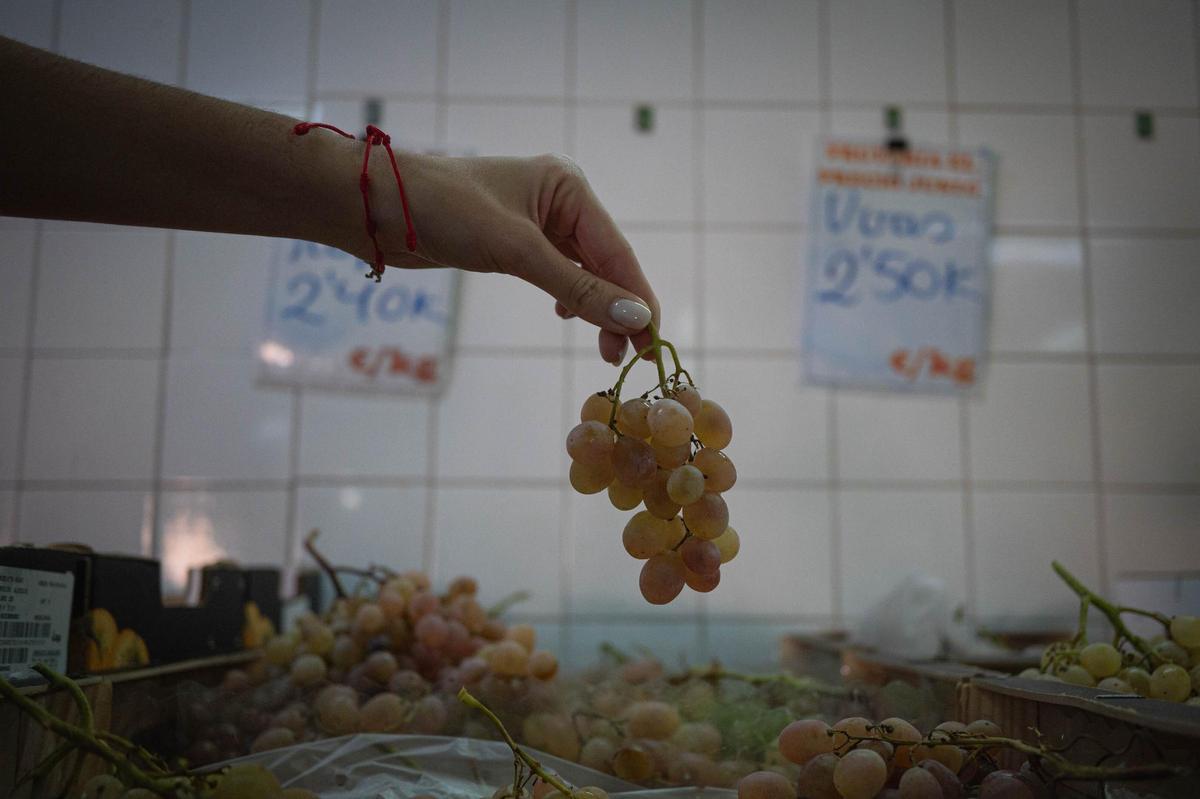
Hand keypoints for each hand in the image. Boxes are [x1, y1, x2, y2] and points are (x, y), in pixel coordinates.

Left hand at [355, 150, 659, 364]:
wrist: (379, 208)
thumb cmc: (445, 213)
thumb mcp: (516, 251)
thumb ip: (578, 287)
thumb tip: (635, 319)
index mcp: (569, 187)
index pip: (618, 251)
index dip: (638, 299)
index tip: (655, 344)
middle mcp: (561, 200)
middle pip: (606, 262)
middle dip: (619, 309)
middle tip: (631, 359)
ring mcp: (538, 221)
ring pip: (584, 271)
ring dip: (595, 309)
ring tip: (604, 350)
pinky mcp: (516, 241)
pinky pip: (560, 273)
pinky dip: (569, 298)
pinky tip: (566, 316)